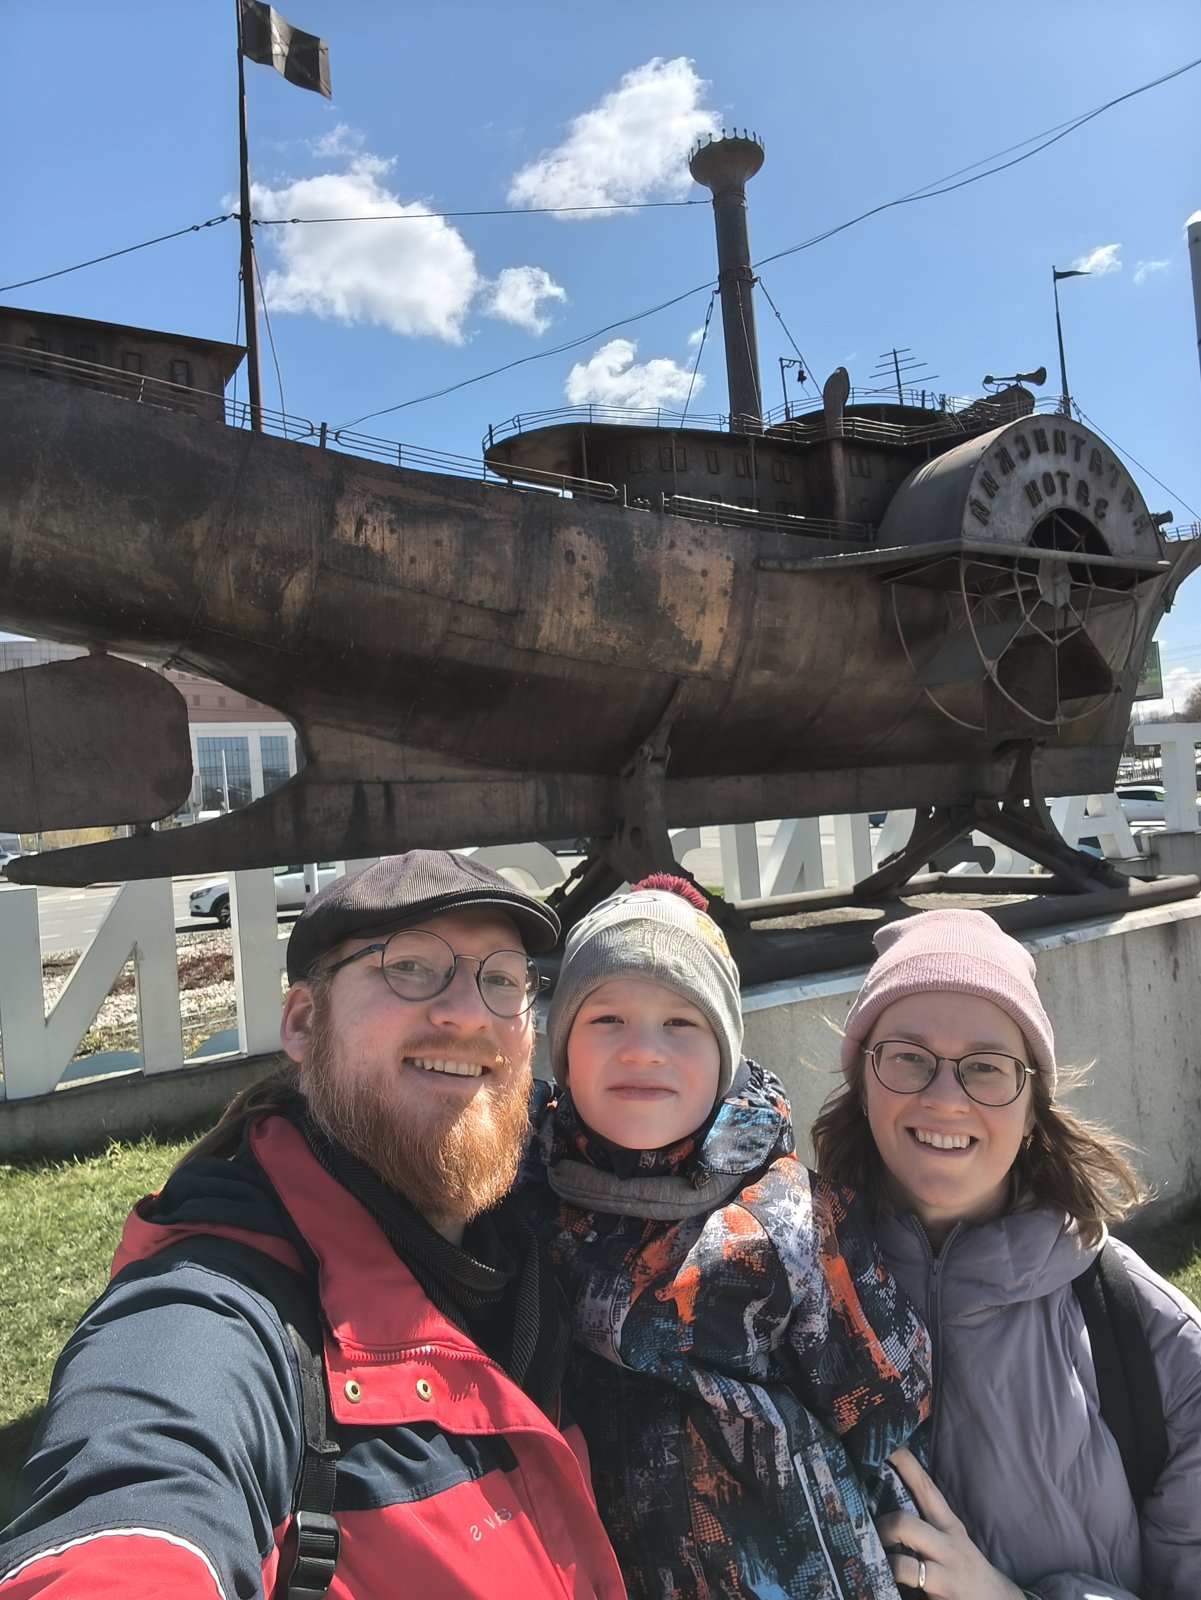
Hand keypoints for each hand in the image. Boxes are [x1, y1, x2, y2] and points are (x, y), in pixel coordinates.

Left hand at [876, 1447, 1027, 1599]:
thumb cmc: (966, 1569)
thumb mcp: (952, 1541)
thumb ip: (927, 1525)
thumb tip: (887, 1505)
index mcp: (948, 1524)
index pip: (925, 1487)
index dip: (905, 1464)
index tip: (887, 1443)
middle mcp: (947, 1544)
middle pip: (905, 1524)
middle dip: (882, 1526)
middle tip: (869, 1532)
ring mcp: (945, 1571)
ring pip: (904, 1560)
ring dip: (884, 1560)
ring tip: (876, 1560)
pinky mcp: (943, 1593)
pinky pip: (909, 1584)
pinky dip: (893, 1580)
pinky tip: (885, 1580)